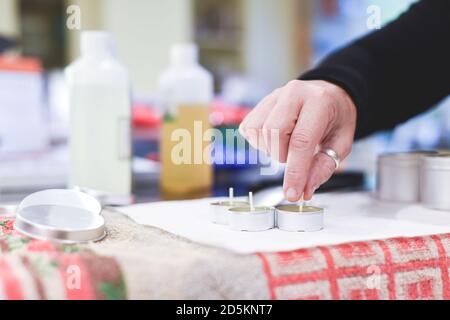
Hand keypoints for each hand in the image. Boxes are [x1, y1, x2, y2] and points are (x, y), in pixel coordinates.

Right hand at [239, 80, 356, 201]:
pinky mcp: (261, 104)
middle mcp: (294, 93)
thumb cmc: (335, 119)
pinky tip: (275, 140)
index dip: (295, 171)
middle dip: (281, 156)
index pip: (301, 141)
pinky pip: (249, 128)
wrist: (327, 95)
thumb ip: (323, 167)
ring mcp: (274, 96)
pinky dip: (260, 142)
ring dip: (270, 149)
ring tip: (286, 145)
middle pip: (274, 134)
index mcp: (319, 102)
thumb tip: (304, 190)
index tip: (292, 194)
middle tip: (295, 156)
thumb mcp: (340, 144)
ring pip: (258, 132)